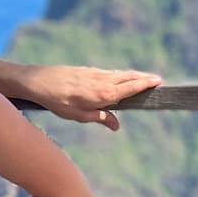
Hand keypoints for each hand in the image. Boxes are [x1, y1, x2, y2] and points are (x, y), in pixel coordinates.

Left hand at [20, 64, 162, 130]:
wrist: (38, 82)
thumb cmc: (58, 102)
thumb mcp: (80, 116)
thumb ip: (101, 118)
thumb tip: (117, 125)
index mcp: (104, 94)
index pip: (131, 88)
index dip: (145, 84)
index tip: (159, 81)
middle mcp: (102, 81)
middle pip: (128, 78)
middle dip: (143, 78)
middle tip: (158, 79)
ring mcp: (95, 73)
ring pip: (119, 74)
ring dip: (132, 75)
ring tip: (143, 77)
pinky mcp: (87, 70)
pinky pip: (109, 72)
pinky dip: (119, 74)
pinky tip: (120, 77)